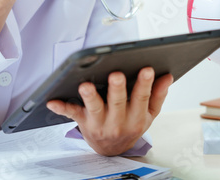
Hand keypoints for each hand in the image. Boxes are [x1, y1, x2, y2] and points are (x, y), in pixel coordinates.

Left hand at [46, 67, 172, 155]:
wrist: (111, 151)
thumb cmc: (129, 125)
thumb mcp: (148, 115)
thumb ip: (158, 95)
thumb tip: (167, 76)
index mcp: (136, 117)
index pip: (141, 99)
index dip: (144, 84)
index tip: (146, 69)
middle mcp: (118, 122)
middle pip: (117, 103)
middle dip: (117, 89)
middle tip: (116, 74)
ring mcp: (99, 123)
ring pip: (94, 108)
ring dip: (90, 97)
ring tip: (86, 86)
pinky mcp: (83, 122)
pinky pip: (71, 114)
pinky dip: (61, 108)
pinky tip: (52, 101)